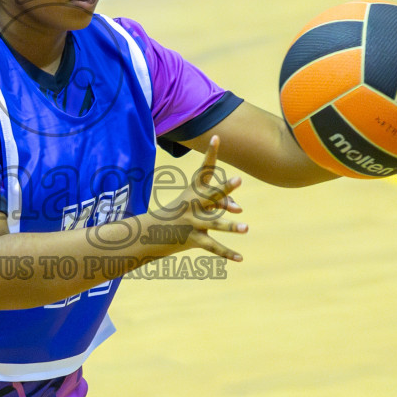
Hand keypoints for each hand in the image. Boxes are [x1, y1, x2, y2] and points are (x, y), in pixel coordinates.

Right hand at [163, 135, 247, 260]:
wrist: (151, 233)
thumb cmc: (177, 213)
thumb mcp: (194, 202)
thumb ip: (221, 202)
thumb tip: (239, 208)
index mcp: (193, 191)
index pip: (204, 170)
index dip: (211, 154)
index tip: (217, 138)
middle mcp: (193, 205)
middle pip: (212, 195)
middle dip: (225, 189)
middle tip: (238, 180)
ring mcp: (193, 223)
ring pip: (215, 224)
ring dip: (230, 227)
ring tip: (246, 228)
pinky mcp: (193, 239)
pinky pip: (213, 247)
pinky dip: (227, 253)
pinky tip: (240, 258)